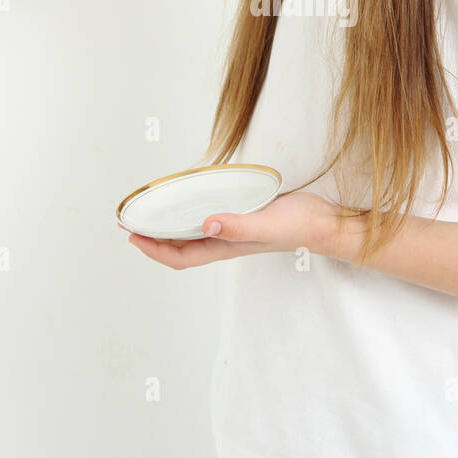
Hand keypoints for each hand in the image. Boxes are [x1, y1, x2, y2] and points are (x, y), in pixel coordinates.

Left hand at [119, 189, 340, 268]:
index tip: (132, 236)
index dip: (153, 249)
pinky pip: (208, 219)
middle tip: (131, 222)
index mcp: (226, 247)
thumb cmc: (299, 226)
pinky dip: (190, 213)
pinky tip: (189, 200)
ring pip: (193, 234)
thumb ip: (237, 226)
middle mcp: (226, 241)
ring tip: (152, 213)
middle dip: (153, 238)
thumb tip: (206, 225)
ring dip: (169, 227)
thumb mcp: (265, 224)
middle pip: (180, 247)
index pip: (180, 256)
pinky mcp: (244, 215)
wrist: (326, 223)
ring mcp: (235, 230)